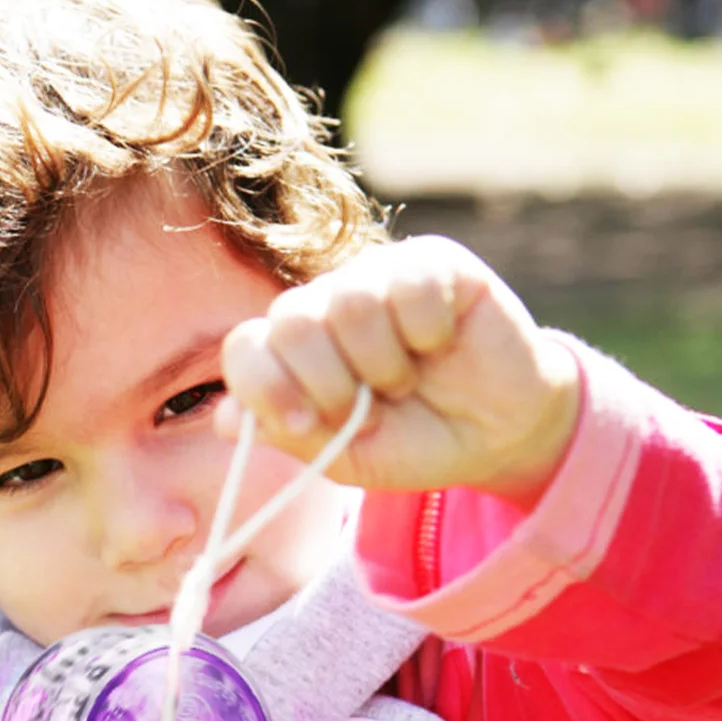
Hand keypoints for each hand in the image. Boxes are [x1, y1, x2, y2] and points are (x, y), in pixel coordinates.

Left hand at [219, 236, 580, 509]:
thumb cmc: (413, 443)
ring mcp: (374, 278)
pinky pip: (409, 286)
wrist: (495, 436)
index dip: (265, 386)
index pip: (245, 347)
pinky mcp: (430, 262)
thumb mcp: (345, 458)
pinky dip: (427, 331)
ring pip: (349, 302)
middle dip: (326, 381)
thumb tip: (226, 418)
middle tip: (366, 410)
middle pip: (290, 320)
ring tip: (406, 381)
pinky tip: (441, 344)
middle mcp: (324, 307)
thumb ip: (289, 435)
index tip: (303, 425)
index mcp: (292, 354)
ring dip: (382, 363)